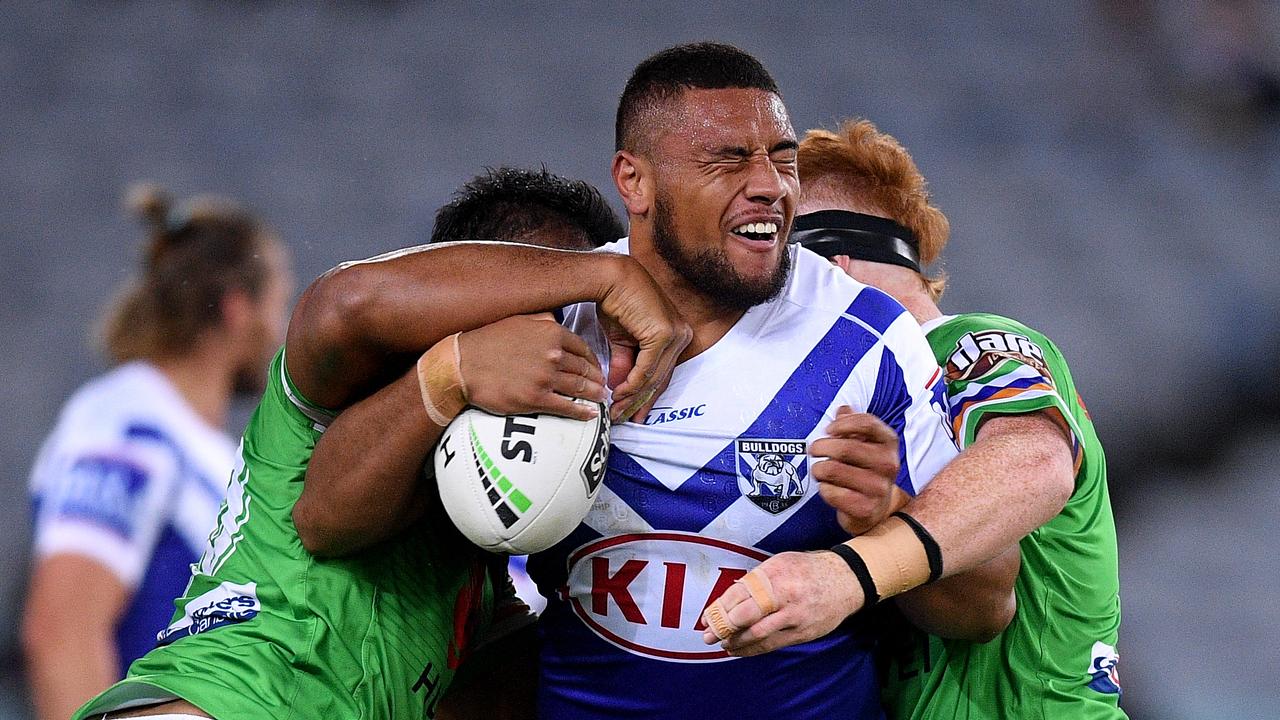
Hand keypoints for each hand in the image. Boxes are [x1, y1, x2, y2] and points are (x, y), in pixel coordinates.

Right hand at [458, 314, 604, 420]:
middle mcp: (552, 354)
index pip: (583, 348)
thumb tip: (557, 320)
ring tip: (600, 398)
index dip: (593, 360)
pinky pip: (567, 407)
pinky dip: (582, 412)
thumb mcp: (518, 319)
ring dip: (594, 395)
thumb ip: (542, 320)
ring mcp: (545, 378)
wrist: (462, 365)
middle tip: (602, 385)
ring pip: (579, 388)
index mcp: (550, 332)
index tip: (596, 368)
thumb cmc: (487, 341)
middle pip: (584, 369)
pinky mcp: (535, 399)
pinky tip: (590, 414)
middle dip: (597, 379)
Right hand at [595, 258, 690, 422]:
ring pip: (654, 377)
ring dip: (633, 396)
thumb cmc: (617, 301)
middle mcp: (681, 335)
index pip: (664, 372)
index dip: (648, 395)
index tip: (633, 411)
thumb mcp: (622, 339)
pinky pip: (647, 369)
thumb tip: (617, 386)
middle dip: (640, 401)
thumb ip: (625, 364)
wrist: (611, 279)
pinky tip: (619, 392)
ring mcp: (675, 335)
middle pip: (661, 378)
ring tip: (617, 409)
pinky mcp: (664, 335)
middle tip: (623, 416)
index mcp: (676, 335)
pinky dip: (632, 384)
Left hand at [700, 550, 864, 656]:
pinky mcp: (802, 633)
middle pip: (746, 616)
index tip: (707, 618)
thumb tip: (728, 600)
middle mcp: (784, 595)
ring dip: (736, 642)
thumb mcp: (780, 564)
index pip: (739, 594)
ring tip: (723, 643)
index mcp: (775, 574)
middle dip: (723, 628)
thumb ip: (756, 581)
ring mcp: (794, 616)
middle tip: (708, 635)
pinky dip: (752, 649)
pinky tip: (739, 650)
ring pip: (758, 634)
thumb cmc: (807, 570)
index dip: (720, 609)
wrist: (846, 580)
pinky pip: (772, 644)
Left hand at [810, 407, 905, 534]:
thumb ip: (853, 426)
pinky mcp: (865, 508)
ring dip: (819, 469)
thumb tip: (843, 409)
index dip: (842, 424)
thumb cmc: (865, 470)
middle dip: (822, 447)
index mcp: (889, 443)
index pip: (867, 423)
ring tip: (818, 470)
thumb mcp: (865, 445)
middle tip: (814, 449)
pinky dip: (823, 488)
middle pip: (846, 447)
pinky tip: (828, 487)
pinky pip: (831, 492)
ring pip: (834, 470)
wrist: (876, 508)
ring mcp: (878, 488)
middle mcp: (888, 464)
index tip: (828, 429)